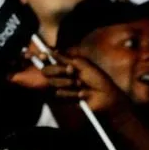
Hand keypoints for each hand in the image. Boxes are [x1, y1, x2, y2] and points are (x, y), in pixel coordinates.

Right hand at [8, 53, 123, 112]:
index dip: (42, 58)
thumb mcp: (83, 65)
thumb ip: (66, 59)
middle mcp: (62, 75)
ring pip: (52, 83)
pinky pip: (59, 94)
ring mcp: (62, 87)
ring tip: (81, 85)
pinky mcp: (65, 99)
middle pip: (46, 71)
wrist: (106, 96)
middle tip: (72, 72)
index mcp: (66, 65)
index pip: (48, 61)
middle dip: (58, 71)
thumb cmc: (98, 79)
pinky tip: (82, 94)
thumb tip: (51, 50)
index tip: (42, 55)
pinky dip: (72, 93)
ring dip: (68, 83)